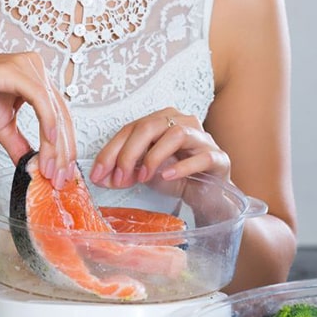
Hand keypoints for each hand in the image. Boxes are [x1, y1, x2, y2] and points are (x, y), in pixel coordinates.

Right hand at [0, 50, 75, 186]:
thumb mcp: (0, 126)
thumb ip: (18, 143)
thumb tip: (32, 165)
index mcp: (35, 79)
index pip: (59, 114)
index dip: (65, 146)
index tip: (63, 174)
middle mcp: (36, 68)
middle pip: (61, 113)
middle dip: (64, 150)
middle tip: (62, 178)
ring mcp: (27, 66)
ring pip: (53, 108)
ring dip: (56, 143)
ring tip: (52, 168)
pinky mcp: (15, 69)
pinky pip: (39, 98)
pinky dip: (47, 122)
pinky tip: (49, 142)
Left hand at [88, 107, 229, 187]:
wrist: (207, 196)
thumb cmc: (175, 178)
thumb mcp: (144, 172)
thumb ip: (124, 171)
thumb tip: (100, 177)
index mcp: (162, 120)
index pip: (131, 128)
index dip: (111, 150)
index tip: (97, 174)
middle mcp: (182, 121)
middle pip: (150, 126)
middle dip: (129, 153)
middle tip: (119, 177)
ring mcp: (202, 138)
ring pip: (175, 134)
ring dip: (154, 157)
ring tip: (143, 178)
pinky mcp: (218, 157)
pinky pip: (201, 156)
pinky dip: (182, 166)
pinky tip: (167, 177)